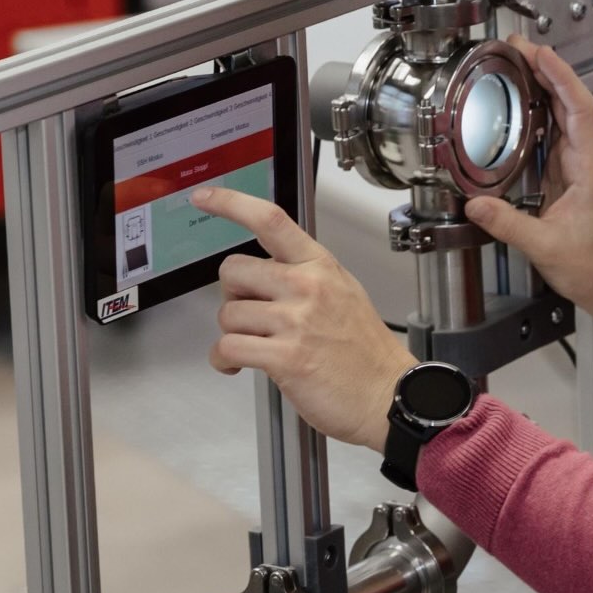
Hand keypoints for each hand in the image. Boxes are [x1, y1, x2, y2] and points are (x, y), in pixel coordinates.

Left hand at [190, 187, 415, 452]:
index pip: (270, 220)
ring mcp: (296, 321)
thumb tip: (264, 272)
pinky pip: (228, 347)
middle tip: (249, 314)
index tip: (205, 197)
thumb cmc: (365, 352)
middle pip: (233, 270)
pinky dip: (223, 359)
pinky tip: (237, 365)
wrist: (387, 394)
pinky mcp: (285, 357)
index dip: (231, 204)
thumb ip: (305, 276)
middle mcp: (307, 287)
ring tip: (253, 347)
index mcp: (320, 266)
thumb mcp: (343, 293)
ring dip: (232, 334)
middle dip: (231, 295)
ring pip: (227, 314)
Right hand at [463, 35, 592, 337]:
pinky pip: (551, 131)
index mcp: (589, 171)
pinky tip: (518, 101)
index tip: (540, 55)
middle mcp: (585, 161)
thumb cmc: (591, 266)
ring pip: (561, 113)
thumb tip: (476, 204)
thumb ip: (509, 224)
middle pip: (570, 102)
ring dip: (541, 85)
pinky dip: (535, 110)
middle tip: (517, 48)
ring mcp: (576, 164)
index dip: (561, 78)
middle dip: (546, 69)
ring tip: (515, 63)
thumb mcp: (545, 247)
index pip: (580, 110)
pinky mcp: (564, 172)